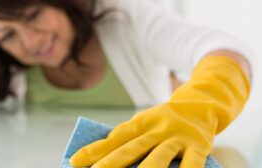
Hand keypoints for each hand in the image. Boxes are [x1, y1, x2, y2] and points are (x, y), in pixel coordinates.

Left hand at [70, 56, 250, 167]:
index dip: (95, 150)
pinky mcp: (197, 144)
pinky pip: (192, 161)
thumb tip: (103, 156)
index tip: (75, 162)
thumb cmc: (164, 121)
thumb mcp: (145, 123)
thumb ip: (129, 137)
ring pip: (159, 155)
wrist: (201, 103)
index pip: (114, 138)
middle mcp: (156, 129)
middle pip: (132, 148)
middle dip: (112, 163)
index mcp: (140, 123)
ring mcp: (177, 136)